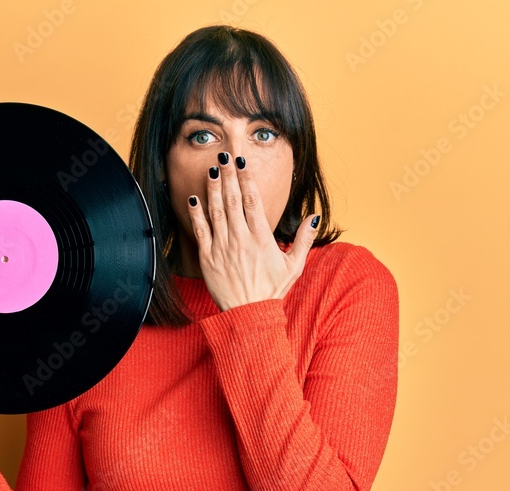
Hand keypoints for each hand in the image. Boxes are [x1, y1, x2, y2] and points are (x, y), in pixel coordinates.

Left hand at [187, 152, 319, 311]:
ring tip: (212, 170)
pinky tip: (194, 198)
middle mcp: (241, 239)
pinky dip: (197, 214)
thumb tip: (315, 216)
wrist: (249, 315)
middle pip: (232, 200)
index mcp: (261, 238)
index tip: (242, 163)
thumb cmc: (272, 291)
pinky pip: (201, 231)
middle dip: (228, 176)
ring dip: (213, 189)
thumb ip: (305, 239)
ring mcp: (223, 248)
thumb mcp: (294, 265)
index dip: (246, 179)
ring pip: (216, 212)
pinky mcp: (208, 259)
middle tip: (224, 157)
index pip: (252, 201)